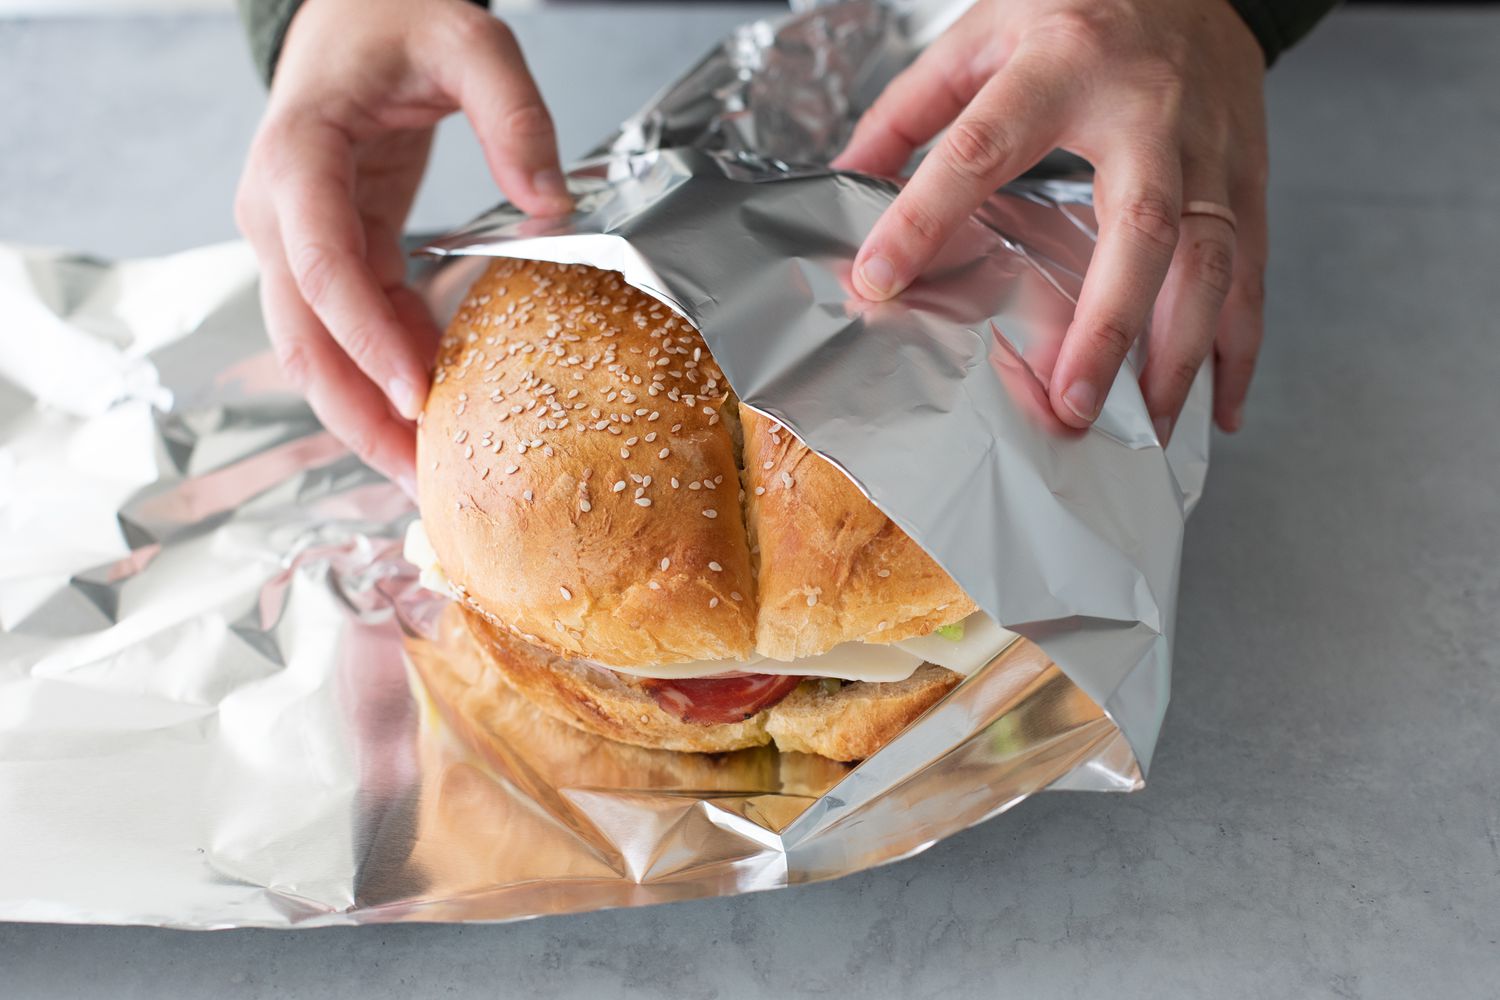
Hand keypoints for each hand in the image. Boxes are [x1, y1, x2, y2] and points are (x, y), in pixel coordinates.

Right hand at [235, 0, 570, 493]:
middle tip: (420, 480)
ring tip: (425, 476)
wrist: (351, 9)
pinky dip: (387, 376)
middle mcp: (279, 211)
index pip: (321, 267)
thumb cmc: (395, 18)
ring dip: (365, 415)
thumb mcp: (468, 37)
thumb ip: (514, 114)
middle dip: (357, 414)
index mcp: (298, 159)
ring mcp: (296, 240)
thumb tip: (551, 207)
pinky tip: (435, 416)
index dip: (366, 339)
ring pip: (315, 351)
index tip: (419, 397)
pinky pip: (353, 330)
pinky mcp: (333, 253)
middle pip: (304, 336)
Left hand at [833, 0, 1267, 441]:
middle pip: (1138, 225)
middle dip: (1108, 325)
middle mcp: (1149, 111)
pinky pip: (1254, 271)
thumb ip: (911, 107)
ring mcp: (1211, 148)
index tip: (878, 280)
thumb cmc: (1082, 2)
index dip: (925, 216)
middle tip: (1070, 404)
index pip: (982, 148)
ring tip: (1144, 429)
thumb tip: (848, 179)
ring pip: (1211, 260)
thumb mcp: (983, 31)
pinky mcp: (1248, 176)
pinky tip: (1217, 407)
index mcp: (1062, 64)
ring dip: (1179, 354)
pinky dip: (1240, 346)